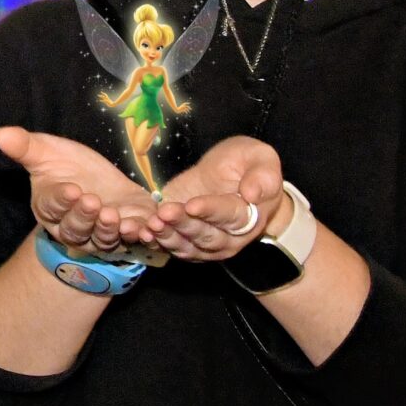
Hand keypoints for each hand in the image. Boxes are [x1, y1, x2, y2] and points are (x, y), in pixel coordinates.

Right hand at [0, 127, 156, 258]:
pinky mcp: (126, 234)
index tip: (71, 189)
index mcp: (50, 208)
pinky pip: (131, 241)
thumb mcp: (47, 151)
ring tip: (114, 215)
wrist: (101, 180)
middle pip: (76, 229)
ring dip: (108, 230)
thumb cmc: (69, 165)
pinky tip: (142, 227)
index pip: (53, 207)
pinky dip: (137, 236)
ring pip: (101, 239)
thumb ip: (25, 147)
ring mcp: (100, 235)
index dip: (62, 201)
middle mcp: (72, 228)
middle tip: (92, 201)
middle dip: (84, 217)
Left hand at [150, 135, 284, 261]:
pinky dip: (156, 242)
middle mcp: (228, 236)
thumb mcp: (261, 159)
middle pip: (205, 236)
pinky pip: (170, 246)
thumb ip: (263, 176)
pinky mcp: (183, 238)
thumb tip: (253, 194)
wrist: (234, 178)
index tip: (192, 205)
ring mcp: (204, 242)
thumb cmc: (248, 166)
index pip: (230, 217)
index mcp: (249, 216)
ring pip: (186, 245)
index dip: (210, 212)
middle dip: (183, 225)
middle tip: (165, 212)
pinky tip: (143, 232)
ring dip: (167, 236)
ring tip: (152, 223)